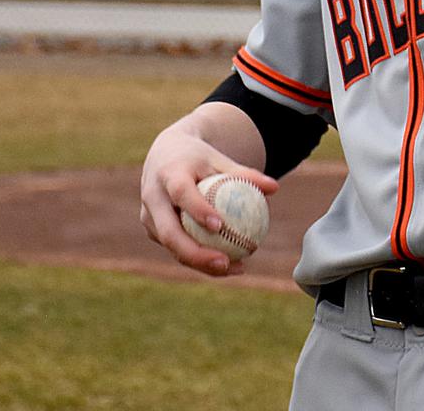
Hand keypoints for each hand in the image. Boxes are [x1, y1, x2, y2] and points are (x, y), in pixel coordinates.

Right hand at [140, 113, 276, 275]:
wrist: (164, 155)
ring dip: (200, 262)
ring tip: (235, 268)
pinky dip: (199, 259)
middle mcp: (153, 198)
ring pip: (172, 247)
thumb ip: (245, 174)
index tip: (220, 226)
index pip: (181, 194)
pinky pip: (176, 249)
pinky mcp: (152, 230)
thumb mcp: (220, 160)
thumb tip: (275, 188)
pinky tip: (227, 264)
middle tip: (225, 261)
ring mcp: (149, 217)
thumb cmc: (198, 158)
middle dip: (195, 253)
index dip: (197, 211)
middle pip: (169, 232)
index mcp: (168, 174)